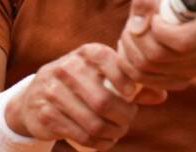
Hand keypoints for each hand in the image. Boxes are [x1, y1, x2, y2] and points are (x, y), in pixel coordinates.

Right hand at [5, 43, 166, 149]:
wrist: (34, 97)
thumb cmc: (80, 83)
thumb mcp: (101, 75)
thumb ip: (132, 83)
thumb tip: (161, 95)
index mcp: (85, 53)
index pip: (109, 61)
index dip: (125, 81)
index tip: (132, 96)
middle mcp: (66, 68)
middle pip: (103, 100)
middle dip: (122, 116)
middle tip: (127, 121)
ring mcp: (52, 92)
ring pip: (93, 122)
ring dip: (112, 132)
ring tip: (117, 132)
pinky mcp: (46, 115)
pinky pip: (80, 135)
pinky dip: (98, 143)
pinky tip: (104, 141)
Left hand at [117, 0, 195, 90]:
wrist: (172, 14)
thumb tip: (138, 28)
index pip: (183, 41)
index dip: (160, 31)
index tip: (154, 18)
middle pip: (158, 56)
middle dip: (136, 38)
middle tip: (131, 24)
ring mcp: (193, 70)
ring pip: (147, 69)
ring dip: (128, 50)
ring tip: (128, 34)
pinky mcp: (178, 82)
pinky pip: (143, 80)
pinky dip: (128, 64)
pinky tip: (129, 49)